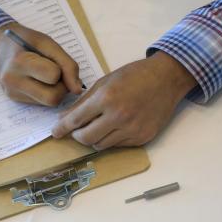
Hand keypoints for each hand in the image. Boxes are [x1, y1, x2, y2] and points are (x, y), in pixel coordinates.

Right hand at [0, 22, 82, 105]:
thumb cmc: (26, 40)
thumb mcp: (48, 43)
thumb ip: (67, 64)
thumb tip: (78, 89)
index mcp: (20, 62)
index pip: (54, 76)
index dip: (61, 70)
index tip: (54, 61)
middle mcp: (13, 81)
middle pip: (53, 98)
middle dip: (62, 87)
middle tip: (57, 73)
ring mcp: (12, 93)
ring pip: (49, 103)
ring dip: (55, 91)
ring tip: (46, 75)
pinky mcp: (14, 100)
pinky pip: (41, 103)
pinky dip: (46, 93)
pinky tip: (38, 80)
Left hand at [51, 51, 196, 148]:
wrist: (166, 79)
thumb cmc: (134, 75)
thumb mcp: (105, 82)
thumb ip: (83, 102)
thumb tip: (64, 118)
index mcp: (107, 98)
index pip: (76, 120)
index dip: (62, 128)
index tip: (55, 132)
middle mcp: (119, 116)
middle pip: (86, 138)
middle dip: (77, 136)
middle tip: (77, 130)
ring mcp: (132, 129)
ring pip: (101, 145)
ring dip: (94, 138)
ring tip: (97, 125)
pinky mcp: (142, 138)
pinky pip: (118, 145)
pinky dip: (111, 138)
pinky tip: (116, 126)